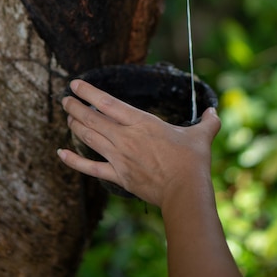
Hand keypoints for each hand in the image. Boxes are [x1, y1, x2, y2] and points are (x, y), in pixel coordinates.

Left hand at [58, 79, 220, 206]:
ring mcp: (119, 157)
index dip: (88, 92)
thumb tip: (215, 112)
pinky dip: (74, 160)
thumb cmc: (193, 161)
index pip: (107, 103)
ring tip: (67, 116)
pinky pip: (90, 167)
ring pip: (89, 138)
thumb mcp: (201, 136)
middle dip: (75, 107)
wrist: (185, 192)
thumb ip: (207, 122)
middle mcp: (125, 137)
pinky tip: (61, 154)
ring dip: (75, 125)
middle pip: (92, 118)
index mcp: (141, 122)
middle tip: (66, 99)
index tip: (75, 84)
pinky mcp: (118, 176)